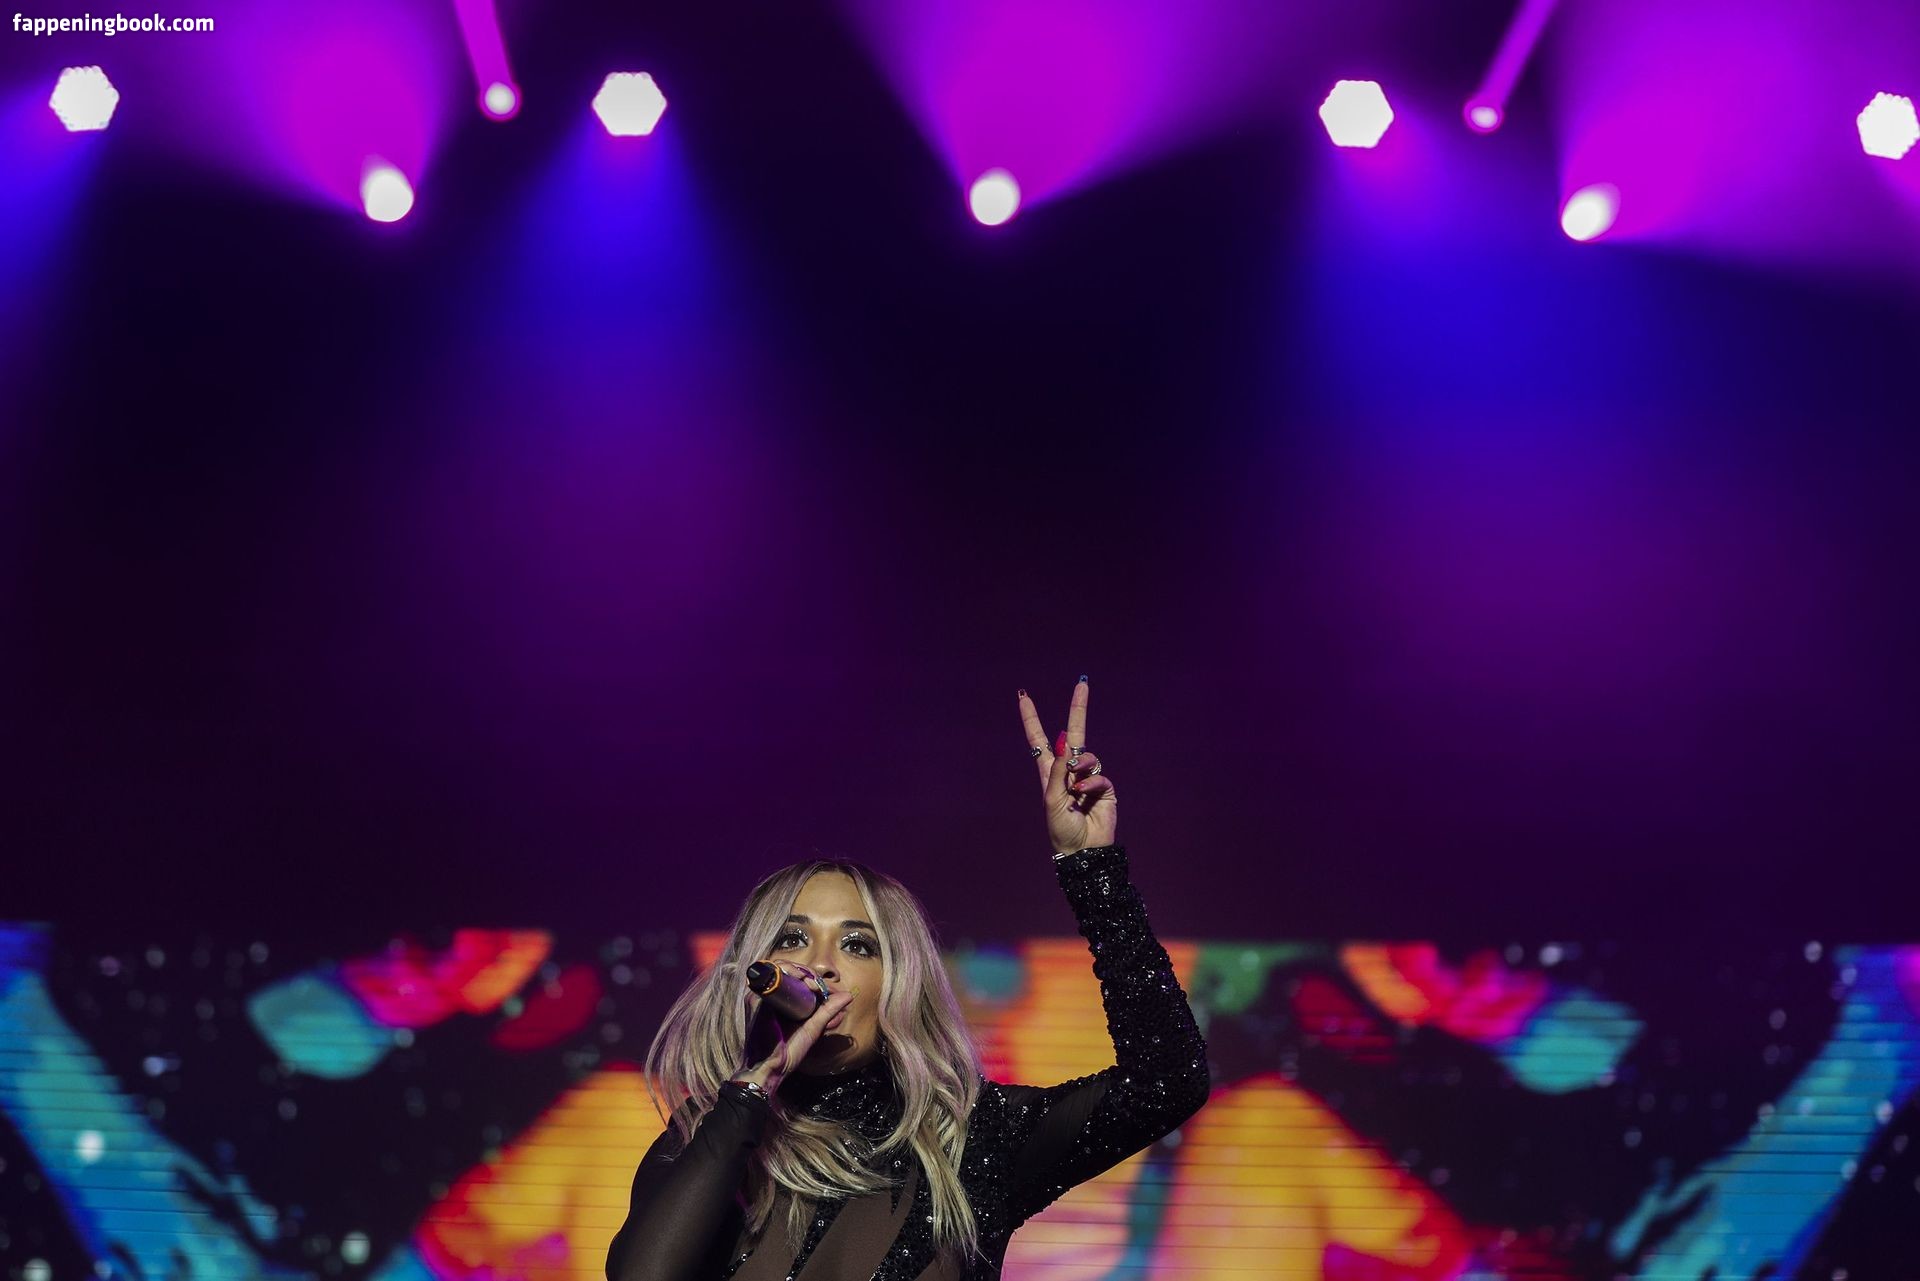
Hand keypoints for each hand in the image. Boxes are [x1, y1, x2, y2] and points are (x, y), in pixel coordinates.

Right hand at [733, 968, 855, 1095]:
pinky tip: (798, 979)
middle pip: (787, 969)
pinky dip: (784, 972)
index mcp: (783, 1002)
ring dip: (795, 970)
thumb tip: (848, 995)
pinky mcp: (755, 998)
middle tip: (816, 985)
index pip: (795, 977)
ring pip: (778, 968)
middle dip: (805, 971)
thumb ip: (828, 1011)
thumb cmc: (789, 1051)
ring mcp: (761, 996)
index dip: (810, 976)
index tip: (822, 988)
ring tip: (809, 982)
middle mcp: (770, 996)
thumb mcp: (813, 1029)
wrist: (770, 1068)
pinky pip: (767, 975)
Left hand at [1018, 679, 1116, 853]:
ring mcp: (1088, 777)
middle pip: (1072, 734)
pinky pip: (1099, 774)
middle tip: (1082, 684)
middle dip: (1078, 709)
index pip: (1039, 739)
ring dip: (1081, 765)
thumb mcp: (1051, 799)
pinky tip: (1084, 794)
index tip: (1024, 696)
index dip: (1031, 718)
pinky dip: (1091, 782)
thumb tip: (1062, 743)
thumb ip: (1057, 771)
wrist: (1083, 851)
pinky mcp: (1104, 787)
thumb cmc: (1061, 829)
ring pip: (1087, 755)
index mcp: (1049, 773)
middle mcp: (1068, 771)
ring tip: (1076, 786)